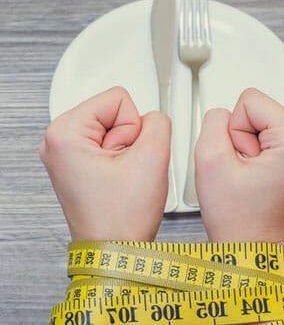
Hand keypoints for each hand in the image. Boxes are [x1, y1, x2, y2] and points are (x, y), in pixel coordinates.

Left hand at [40, 87, 170, 240]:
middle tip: (124, 169)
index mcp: (65, 133)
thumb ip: (159, 122)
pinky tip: (119, 178)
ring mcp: (67, 154)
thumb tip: (154, 117)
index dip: (134, 128)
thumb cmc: (121, 218)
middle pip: (112, 112)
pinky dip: (120, 158)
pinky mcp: (77, 164)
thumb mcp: (152, 159)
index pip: (118, 98)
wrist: (114, 251)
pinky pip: (108, 144)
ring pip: (113, 128)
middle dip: (129, 139)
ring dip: (126, 149)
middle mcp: (58, 141)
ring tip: (122, 176)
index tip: (127, 158)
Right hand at [196, 88, 283, 245]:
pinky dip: (260, 154)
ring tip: (252, 176)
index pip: (250, 100)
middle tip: (245, 172)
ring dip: (251, 148)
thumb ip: (213, 120)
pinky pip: (272, 137)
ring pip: (264, 124)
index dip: (233, 131)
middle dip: (243, 139)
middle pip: (261, 111)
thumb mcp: (209, 160)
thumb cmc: (238, 219)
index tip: (240, 161)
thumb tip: (224, 112)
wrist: (253, 248)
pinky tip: (258, 176)